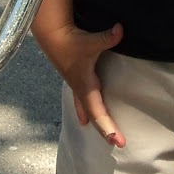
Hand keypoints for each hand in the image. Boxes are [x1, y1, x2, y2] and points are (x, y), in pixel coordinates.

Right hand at [35, 20, 125, 147]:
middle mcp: (80, 88)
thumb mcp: (90, 41)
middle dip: (105, 130)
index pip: (97, 112)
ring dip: (95, 122)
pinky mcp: (74, 78)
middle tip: (118, 144)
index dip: (107, 127)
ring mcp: (76, 84)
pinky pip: (81, 100)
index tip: (118, 141)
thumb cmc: (71, 40)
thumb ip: (107, 38)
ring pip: (85, 109)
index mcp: (85, 85)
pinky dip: (85, 110)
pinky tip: (84, 116)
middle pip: (93, 115)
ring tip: (103, 135)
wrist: (52, 34)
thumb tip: (121, 30)